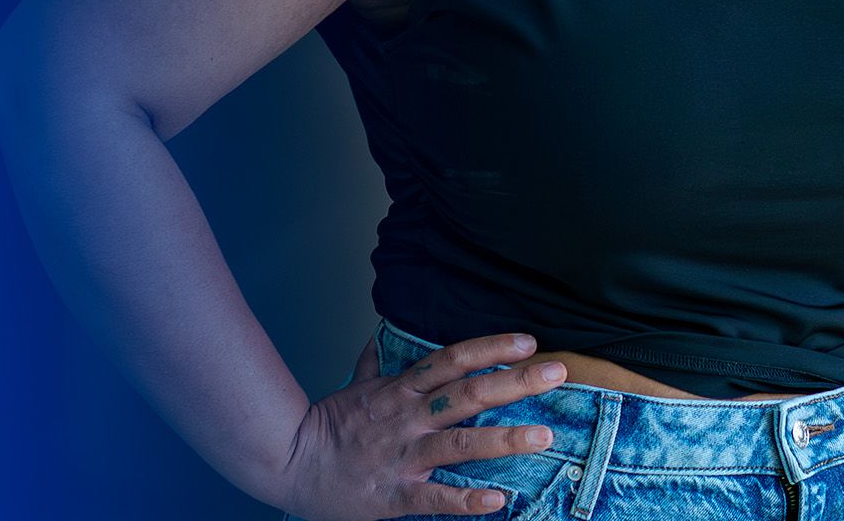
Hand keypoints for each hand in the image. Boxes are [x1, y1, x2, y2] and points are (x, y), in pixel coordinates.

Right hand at [276, 330, 567, 519]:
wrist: (286, 461)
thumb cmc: (324, 427)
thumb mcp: (350, 389)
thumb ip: (371, 366)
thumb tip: (376, 342)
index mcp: (398, 391)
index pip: (451, 361)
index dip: (489, 349)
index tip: (528, 342)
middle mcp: (406, 418)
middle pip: (466, 394)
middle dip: (513, 382)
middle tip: (556, 373)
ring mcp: (402, 456)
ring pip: (458, 444)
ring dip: (502, 439)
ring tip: (544, 436)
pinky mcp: (394, 495)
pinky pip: (434, 498)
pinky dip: (465, 500)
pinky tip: (498, 501)